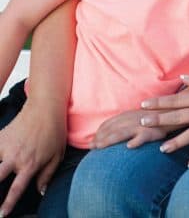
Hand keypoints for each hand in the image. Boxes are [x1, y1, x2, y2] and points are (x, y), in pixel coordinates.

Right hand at [0, 100, 66, 216]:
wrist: (45, 107)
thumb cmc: (54, 130)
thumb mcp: (57, 155)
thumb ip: (47, 175)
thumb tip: (40, 191)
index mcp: (30, 164)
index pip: (16, 189)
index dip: (7, 204)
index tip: (2, 214)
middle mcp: (15, 157)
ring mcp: (6, 146)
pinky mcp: (0, 136)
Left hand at [91, 109, 170, 149]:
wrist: (169, 113)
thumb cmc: (150, 118)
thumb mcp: (134, 118)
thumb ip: (122, 124)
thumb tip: (106, 135)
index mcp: (126, 116)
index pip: (108, 124)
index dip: (98, 133)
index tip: (91, 143)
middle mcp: (131, 119)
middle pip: (112, 129)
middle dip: (100, 138)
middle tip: (91, 147)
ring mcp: (141, 125)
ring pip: (123, 132)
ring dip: (110, 139)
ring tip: (100, 146)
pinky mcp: (152, 131)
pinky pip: (143, 136)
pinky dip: (136, 141)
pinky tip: (129, 146)